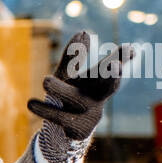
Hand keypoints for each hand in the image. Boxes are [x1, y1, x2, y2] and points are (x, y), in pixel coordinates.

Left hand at [27, 30, 133, 162]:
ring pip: (75, 99)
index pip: (112, 66)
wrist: (67, 131)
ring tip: (45, 80)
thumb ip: (74, 56)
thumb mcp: (70, 75)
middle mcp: (97, 97)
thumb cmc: (71, 95)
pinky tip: (29, 103)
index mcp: (99, 81)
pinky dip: (44, 110)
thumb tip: (84, 31)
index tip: (131, 49)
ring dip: (61, 90)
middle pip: (107, 86)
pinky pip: (57, 117)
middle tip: (115, 65)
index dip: (122, 58)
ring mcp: (88, 114)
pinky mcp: (75, 128)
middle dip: (112, 76)